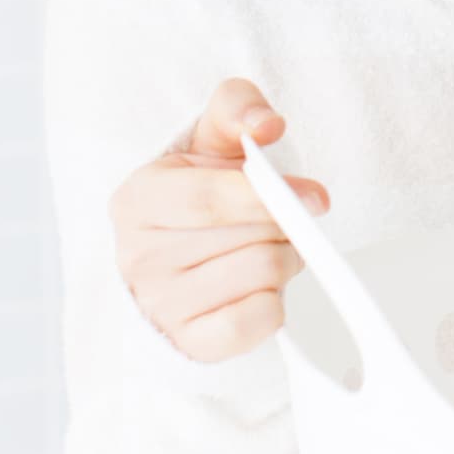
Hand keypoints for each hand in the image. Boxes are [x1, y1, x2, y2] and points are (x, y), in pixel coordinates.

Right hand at [109, 79, 329, 362]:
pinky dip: (275, 304)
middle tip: (278, 224)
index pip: (209, 198)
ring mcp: (161, 304)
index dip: (269, 196)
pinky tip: (260, 289)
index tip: (316, 197)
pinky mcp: (191, 342)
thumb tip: (266, 123)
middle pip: (250, 238)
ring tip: (265, 251)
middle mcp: (139, 255)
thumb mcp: (213, 142)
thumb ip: (237, 110)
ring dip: (284, 261)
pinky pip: (258, 321)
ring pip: (262, 275)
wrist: (183, 262)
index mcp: (137, 199)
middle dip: (282, 227)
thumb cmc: (202, 198)